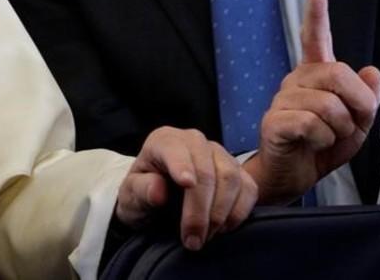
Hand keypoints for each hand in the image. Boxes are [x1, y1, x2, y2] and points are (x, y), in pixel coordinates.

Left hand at [116, 127, 256, 250]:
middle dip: (200, 208)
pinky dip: (238, 213)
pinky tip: (222, 229)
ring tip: (204, 237)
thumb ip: (141, 190)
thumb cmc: (143, 195)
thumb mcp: (131, 196)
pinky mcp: (239, 173)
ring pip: (231, 179)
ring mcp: (220, 155)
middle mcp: (194, 141)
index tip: (186, 184)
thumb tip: (158, 191)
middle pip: (207, 170)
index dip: (182, 166)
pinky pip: (249, 189)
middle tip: (192, 239)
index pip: (174, 149)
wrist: (158, 204)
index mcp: (164, 140)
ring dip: (220, 214)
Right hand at [245, 0, 379, 203]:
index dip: (317, 14)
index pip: (315, 39)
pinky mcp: (274, 121)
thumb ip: (367, 99)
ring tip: (327, 138)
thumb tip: (374, 72)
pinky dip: (323, 140)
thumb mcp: (356, 125)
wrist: (292, 176)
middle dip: (357, 104)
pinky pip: (313, 124)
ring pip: (329, 105)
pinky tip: (312, 144)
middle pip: (338, 73)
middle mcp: (296, 81)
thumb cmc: (320, 148)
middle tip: (351, 124)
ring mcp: (282, 99)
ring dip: (340, 129)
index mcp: (315, 77)